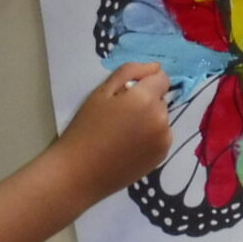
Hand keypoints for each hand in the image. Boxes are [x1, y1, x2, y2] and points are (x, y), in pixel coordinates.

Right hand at [52, 62, 172, 197]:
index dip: (144, 82)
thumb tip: (155, 67)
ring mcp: (164, 139)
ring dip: (149, 119)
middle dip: (146, 101)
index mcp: (146, 99)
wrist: (78, 174)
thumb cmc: (86, 129)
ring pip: (161, 117)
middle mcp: (161, 118)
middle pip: (161, 98)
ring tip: (122, 133)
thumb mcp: (102, 91)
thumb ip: (131, 72)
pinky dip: (150, 136)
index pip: (161, 77)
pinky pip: (161, 136)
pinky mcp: (162, 156)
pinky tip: (128, 146)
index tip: (126, 94)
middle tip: (119, 116)